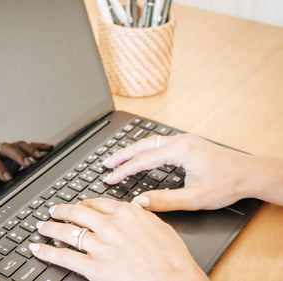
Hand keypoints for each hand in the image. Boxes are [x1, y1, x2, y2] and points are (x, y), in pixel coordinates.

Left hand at [0, 141, 52, 195]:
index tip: (7, 177)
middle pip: (5, 147)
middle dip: (17, 155)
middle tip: (28, 164)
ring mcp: (7, 150)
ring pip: (19, 145)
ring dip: (30, 151)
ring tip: (40, 159)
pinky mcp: (17, 152)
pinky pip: (29, 146)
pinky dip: (39, 148)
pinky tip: (49, 150)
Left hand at [30, 199, 207, 280]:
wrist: (174, 280)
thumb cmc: (172, 258)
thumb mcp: (160, 226)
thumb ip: (142, 215)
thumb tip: (136, 208)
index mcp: (127, 213)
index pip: (97, 203)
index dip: (83, 204)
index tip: (78, 205)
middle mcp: (110, 226)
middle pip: (78, 213)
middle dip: (62, 211)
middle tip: (54, 210)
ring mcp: (100, 246)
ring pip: (68, 232)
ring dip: (51, 228)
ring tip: (42, 227)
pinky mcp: (94, 266)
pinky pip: (64, 257)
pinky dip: (47, 252)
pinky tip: (37, 248)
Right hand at [102, 134, 265, 210]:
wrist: (251, 174)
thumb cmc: (228, 184)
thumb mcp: (195, 198)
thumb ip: (164, 201)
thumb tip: (139, 203)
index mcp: (180, 151)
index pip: (143, 160)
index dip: (124, 171)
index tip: (110, 178)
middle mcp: (181, 141)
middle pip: (142, 145)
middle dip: (122, 154)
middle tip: (106, 164)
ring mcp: (185, 140)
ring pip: (150, 141)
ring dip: (133, 150)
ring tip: (118, 159)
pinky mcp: (189, 143)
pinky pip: (160, 143)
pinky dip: (145, 149)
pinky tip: (141, 155)